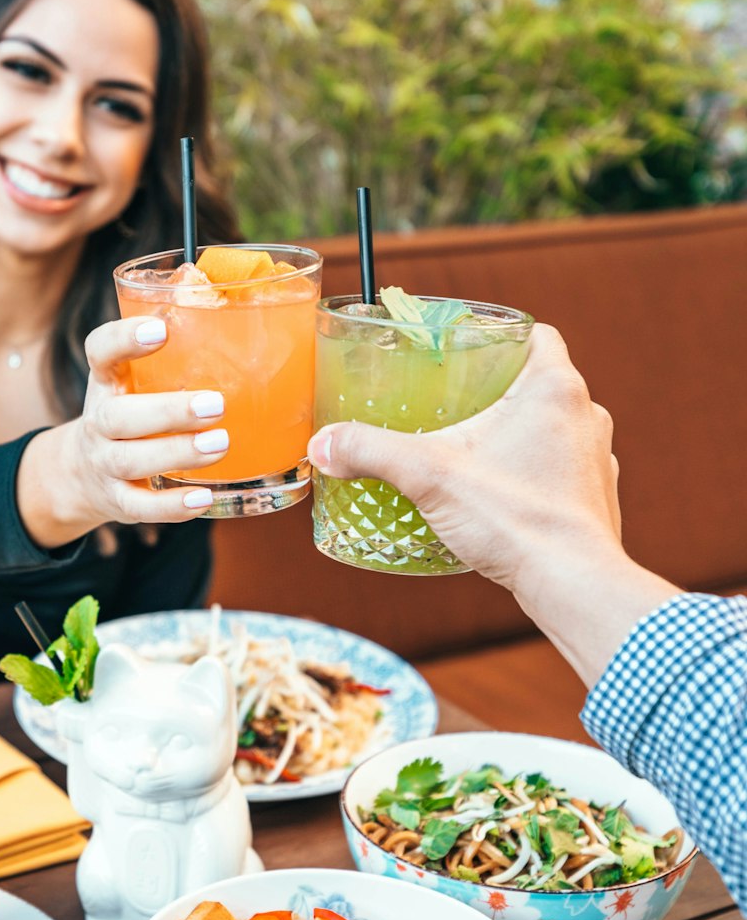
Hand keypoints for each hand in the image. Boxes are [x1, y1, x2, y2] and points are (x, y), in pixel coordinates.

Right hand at [19, 315, 226, 543]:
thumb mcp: (136, 380)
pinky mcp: (117, 501)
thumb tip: (246, 311)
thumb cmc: (131, 412)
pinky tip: (203, 499)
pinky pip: (139, 507)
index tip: (162, 330)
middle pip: (119, 417)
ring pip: (130, 461)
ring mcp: (103, 463)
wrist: (80, 473)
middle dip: (167, 411)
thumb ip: (177, 355)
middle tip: (216, 403)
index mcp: (106, 381)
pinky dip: (171, 507)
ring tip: (220, 444)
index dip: (124, 339)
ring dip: (176, 453)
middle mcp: (98, 421)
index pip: (100, 351)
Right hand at [307, 324, 622, 592]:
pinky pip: (560, 470)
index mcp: (556, 388)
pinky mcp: (595, 500)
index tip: (466, 349)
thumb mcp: (428, 475)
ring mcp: (596, 460)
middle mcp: (587, 416)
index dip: (501, 335)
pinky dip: (532, 473)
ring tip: (471, 449)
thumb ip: (371, 451)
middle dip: (497, 388)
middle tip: (454, 400)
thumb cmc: (515, 518)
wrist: (571, 584)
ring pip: (552, 428)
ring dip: (517, 432)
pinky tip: (497, 494)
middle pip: (539, 381)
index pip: (536, 335)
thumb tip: (323, 444)